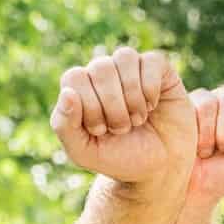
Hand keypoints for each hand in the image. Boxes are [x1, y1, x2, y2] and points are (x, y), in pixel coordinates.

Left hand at [51, 48, 195, 188]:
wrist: (158, 165)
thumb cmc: (116, 157)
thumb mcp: (83, 151)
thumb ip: (65, 125)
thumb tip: (67, 92)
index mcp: (78, 91)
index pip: (74, 77)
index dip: (88, 104)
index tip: (99, 130)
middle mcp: (101, 75)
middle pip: (99, 67)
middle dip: (111, 105)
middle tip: (121, 128)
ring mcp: (129, 68)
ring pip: (124, 57)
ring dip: (132, 96)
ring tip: (136, 120)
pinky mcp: (158, 68)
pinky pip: (150, 61)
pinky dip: (151, 89)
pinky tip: (152, 106)